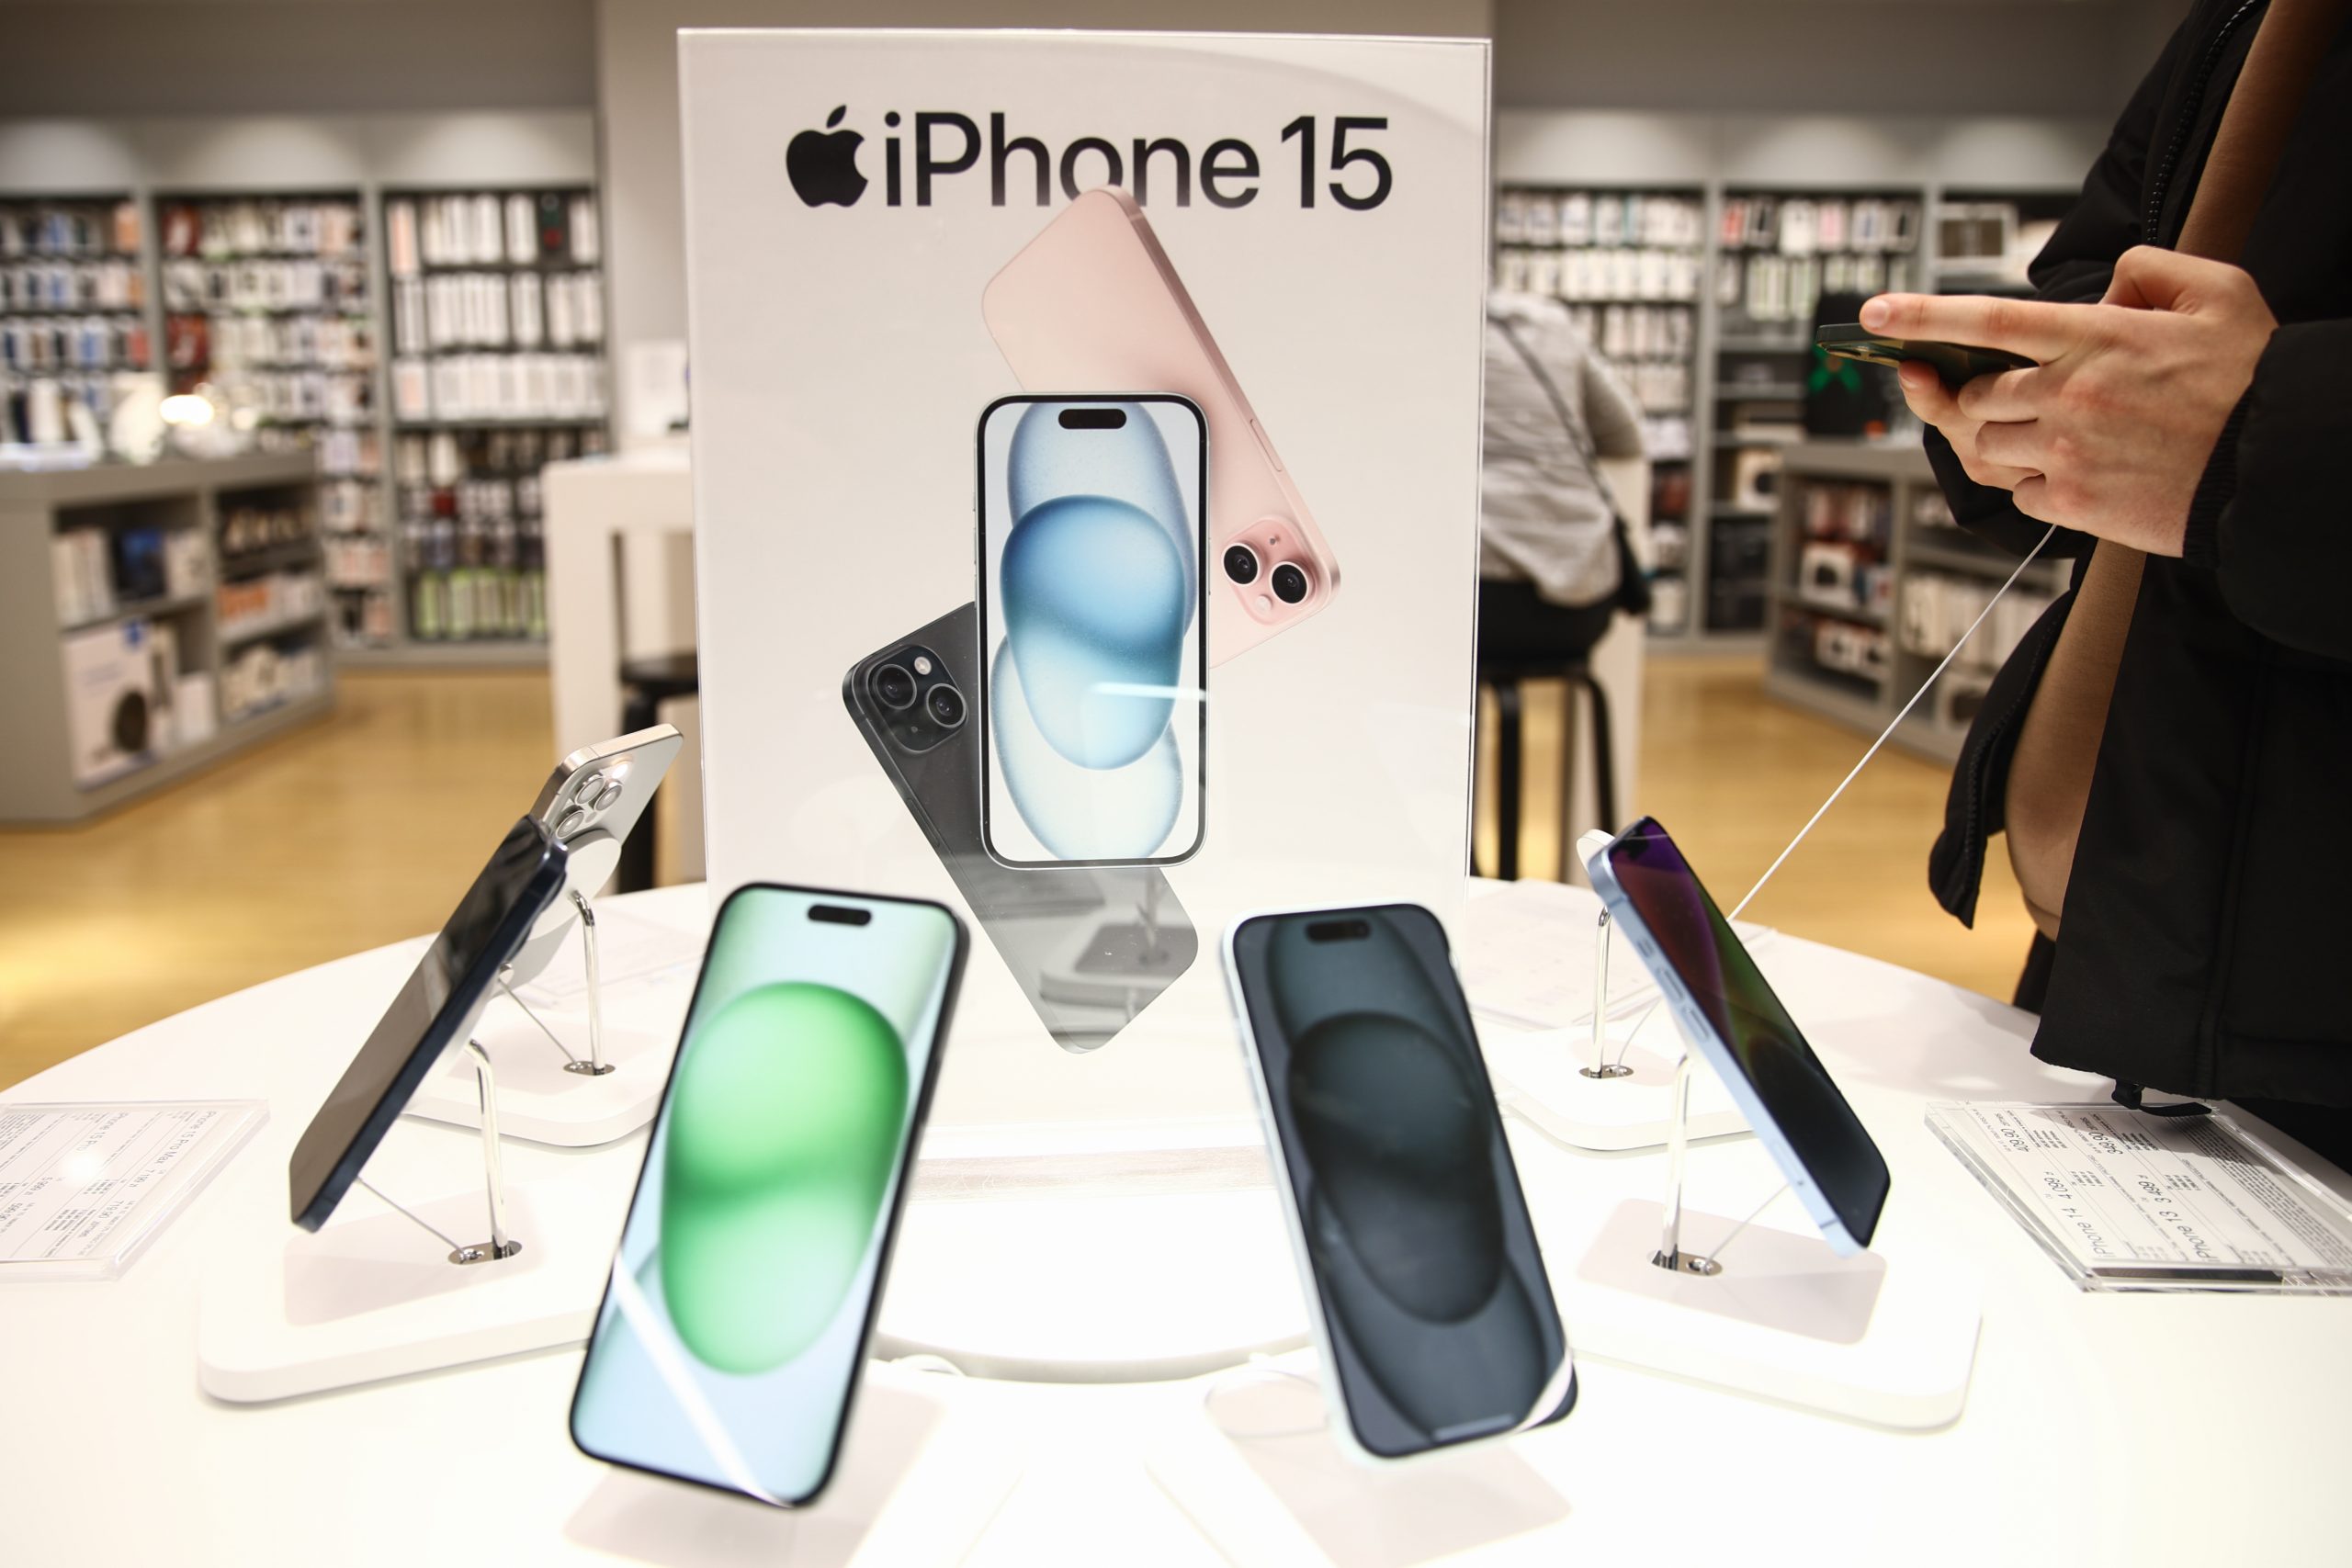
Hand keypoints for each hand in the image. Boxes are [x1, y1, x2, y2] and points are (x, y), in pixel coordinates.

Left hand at [1865, 247, 2275, 554]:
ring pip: (1985, 445)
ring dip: (1993, 436)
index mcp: (2094, 337)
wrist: (2279, 462)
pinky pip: (2017, 492)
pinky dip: (2027, 480)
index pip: (1986, 319)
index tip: (1875, 315)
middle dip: (1968, 392)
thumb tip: (2106, 286)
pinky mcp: (2074, 503)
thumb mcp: (2217, 293)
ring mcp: (2065, 452)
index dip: (1922, 315)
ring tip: (2025, 428)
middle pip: (1973, 394)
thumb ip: (2150, 271)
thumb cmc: (2252, 378)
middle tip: (1973, 390)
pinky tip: (2061, 468)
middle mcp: (2068, 394)